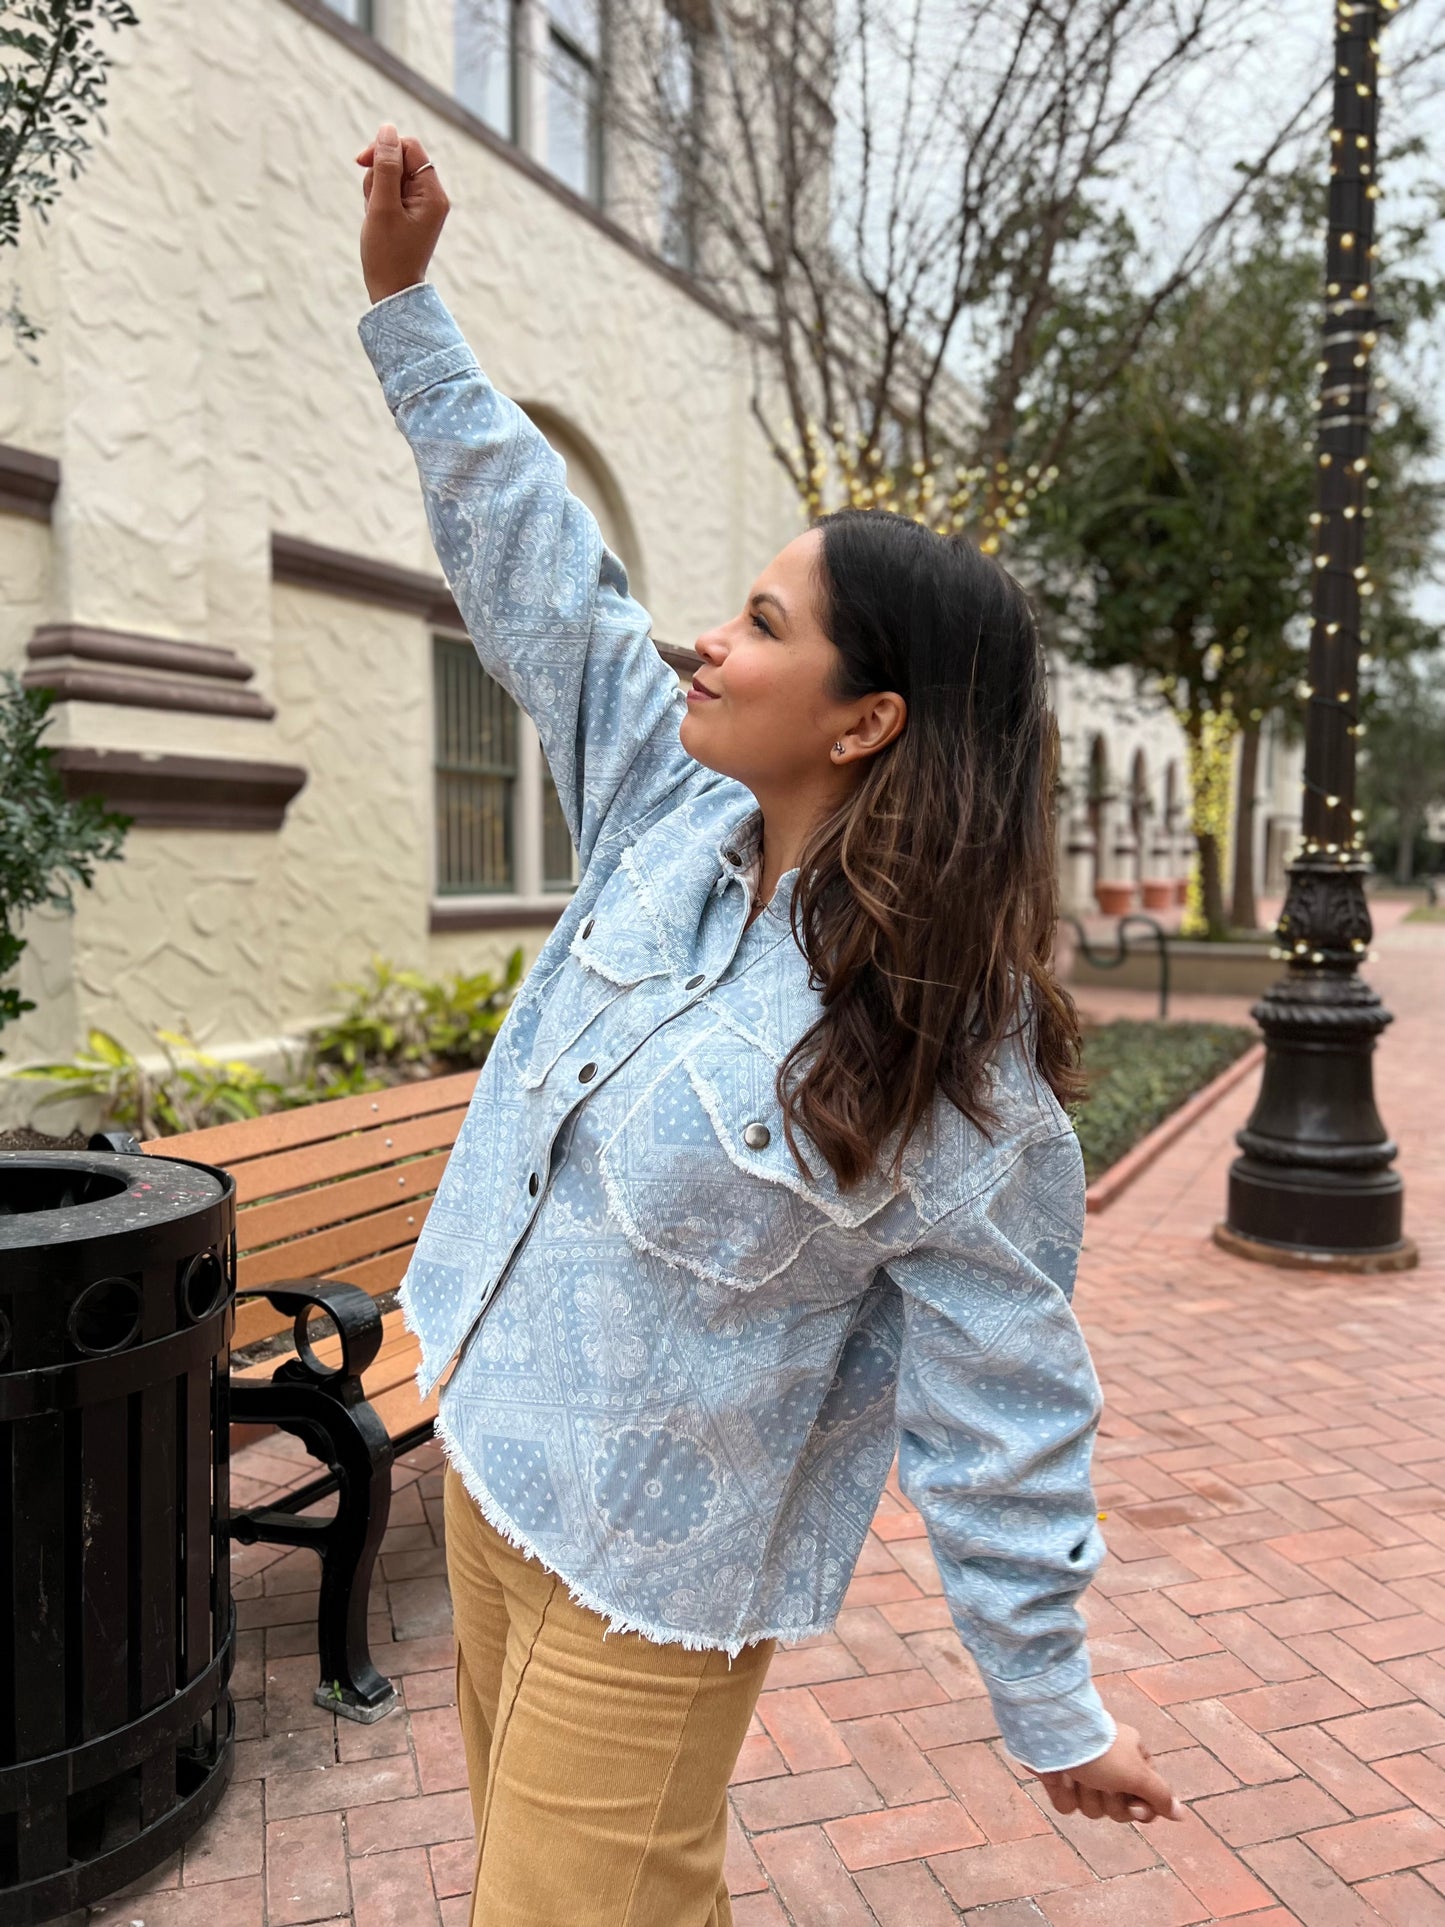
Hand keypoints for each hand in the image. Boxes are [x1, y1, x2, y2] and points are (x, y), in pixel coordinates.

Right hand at [355, 122, 449, 304]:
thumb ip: (386, 166)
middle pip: (399, 160)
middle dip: (378, 174)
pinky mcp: (409, 213)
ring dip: (375, 189)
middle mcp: (432, 196)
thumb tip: (387, 129)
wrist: (391, 292)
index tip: (361, 161)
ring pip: (390, 176)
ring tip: (374, 215)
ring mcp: (421, 205)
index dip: (384, 148)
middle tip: (373, 202)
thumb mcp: (383, 206)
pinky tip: (376, 220)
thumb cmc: (387, 254)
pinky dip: (377, 201)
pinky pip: (389, 192)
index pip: (409, 148)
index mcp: (433, 194)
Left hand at [1027, 1725, 1184, 1825]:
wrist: (1053, 1733)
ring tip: (1080, 1775)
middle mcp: (1110, 1766)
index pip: (1146, 1799)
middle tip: (1104, 1784)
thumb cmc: (1101, 1751)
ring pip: (1092, 1809)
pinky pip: (1067, 1805)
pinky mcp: (1059, 1778)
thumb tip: (1181, 1814)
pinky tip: (1061, 1776)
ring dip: (1086, 1797)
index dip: (1140, 1809)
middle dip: (1110, 1802)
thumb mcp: (1138, 1774)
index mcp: (1133, 1758)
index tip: (1134, 1806)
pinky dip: (1064, 1794)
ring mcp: (1082, 1773)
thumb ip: (1161, 1795)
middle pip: (1119, 1809)